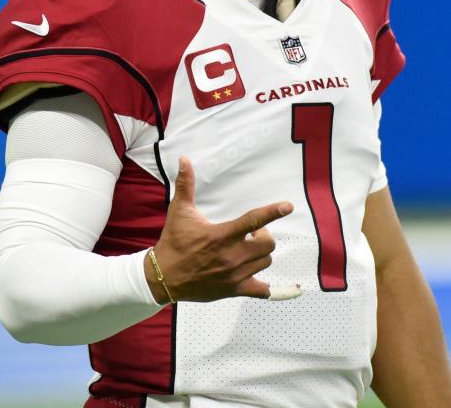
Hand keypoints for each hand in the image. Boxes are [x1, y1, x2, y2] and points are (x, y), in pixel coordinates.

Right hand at [146, 156, 294, 302]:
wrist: (162, 277)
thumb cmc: (173, 242)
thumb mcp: (180, 211)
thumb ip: (186, 185)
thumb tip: (184, 160)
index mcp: (222, 235)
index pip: (253, 220)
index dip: (273, 211)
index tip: (288, 206)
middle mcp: (231, 256)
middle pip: (268, 244)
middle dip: (264, 235)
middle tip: (252, 233)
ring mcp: (234, 275)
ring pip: (265, 262)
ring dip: (260, 254)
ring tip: (247, 250)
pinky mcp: (233, 290)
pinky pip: (261, 290)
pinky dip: (264, 285)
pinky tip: (258, 276)